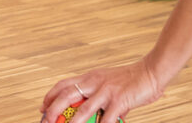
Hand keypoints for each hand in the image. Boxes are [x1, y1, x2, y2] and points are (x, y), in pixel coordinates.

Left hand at [40, 60, 162, 122]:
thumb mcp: (108, 85)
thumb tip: (96, 116)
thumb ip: (99, 98)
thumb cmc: (130, 82)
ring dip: (72, 122)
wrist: (149, 73)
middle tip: (45, 120)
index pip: (63, 85)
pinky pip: (107, 118)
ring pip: (83, 109)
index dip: (50, 96)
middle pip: (66, 95)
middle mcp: (93, 82)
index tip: (42, 107)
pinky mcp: (119, 100)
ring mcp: (105, 91)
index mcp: (89, 77)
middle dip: (53, 109)